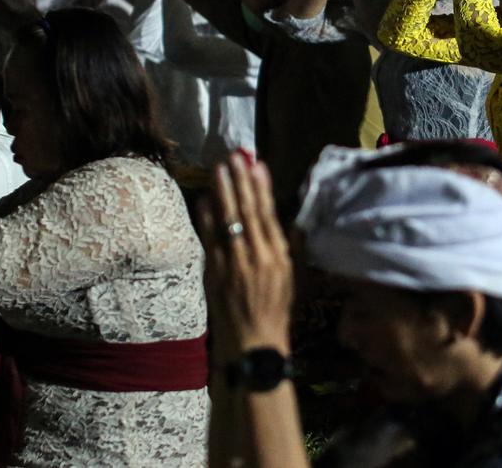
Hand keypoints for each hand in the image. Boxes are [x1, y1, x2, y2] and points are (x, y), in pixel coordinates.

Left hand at [198, 153, 292, 353]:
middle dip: (240, 181)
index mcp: (278, 258)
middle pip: (246, 211)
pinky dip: (206, 217)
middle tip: (234, 156)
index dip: (262, 188)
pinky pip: (209, 239)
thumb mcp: (296, 281)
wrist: (252, 345)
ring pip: (226, 220)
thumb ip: (294, 249)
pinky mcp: (214, 272)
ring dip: (222, 192)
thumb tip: (295, 222)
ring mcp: (232, 264)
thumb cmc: (277, 312)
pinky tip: (204, 198)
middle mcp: (255, 257)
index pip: (268, 215)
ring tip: (219, 168)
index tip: (258, 165)